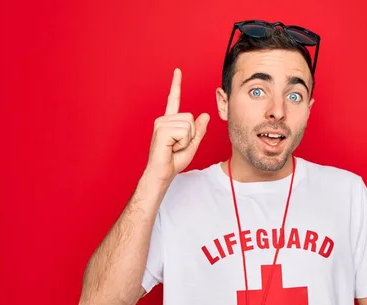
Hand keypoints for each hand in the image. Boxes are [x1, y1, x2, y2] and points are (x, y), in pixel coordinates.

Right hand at [145, 68, 209, 183]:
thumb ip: (199, 130)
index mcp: (170, 121)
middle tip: (178, 145)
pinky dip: (183, 142)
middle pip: (191, 117)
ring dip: (187, 140)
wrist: (163, 173)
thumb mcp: (192, 144)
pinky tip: (171, 147)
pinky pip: (184, 131)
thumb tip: (205, 115)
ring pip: (189, 125)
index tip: (177, 71)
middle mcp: (164, 119)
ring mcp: (161, 124)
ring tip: (174, 147)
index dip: (176, 84)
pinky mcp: (162, 130)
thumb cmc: (174, 160)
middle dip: (191, 135)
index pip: (173, 99)